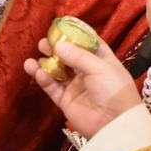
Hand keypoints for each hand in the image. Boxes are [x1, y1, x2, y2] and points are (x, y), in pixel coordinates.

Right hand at [24, 38, 140, 139]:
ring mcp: (76, 86)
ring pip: (57, 71)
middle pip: (68, 56)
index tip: (61, 26)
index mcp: (101, 60)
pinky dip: (43, 79)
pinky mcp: (66, 101)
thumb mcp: (100, 67)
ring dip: (46, 63)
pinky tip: (37, 71)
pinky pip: (52, 87)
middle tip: (44, 42)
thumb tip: (57, 45)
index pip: (87, 43)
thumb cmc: (114, 90)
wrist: (115, 124)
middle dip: (56, 48)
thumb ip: (78, 56)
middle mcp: (88, 72)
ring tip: (35, 56)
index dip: (75, 35)